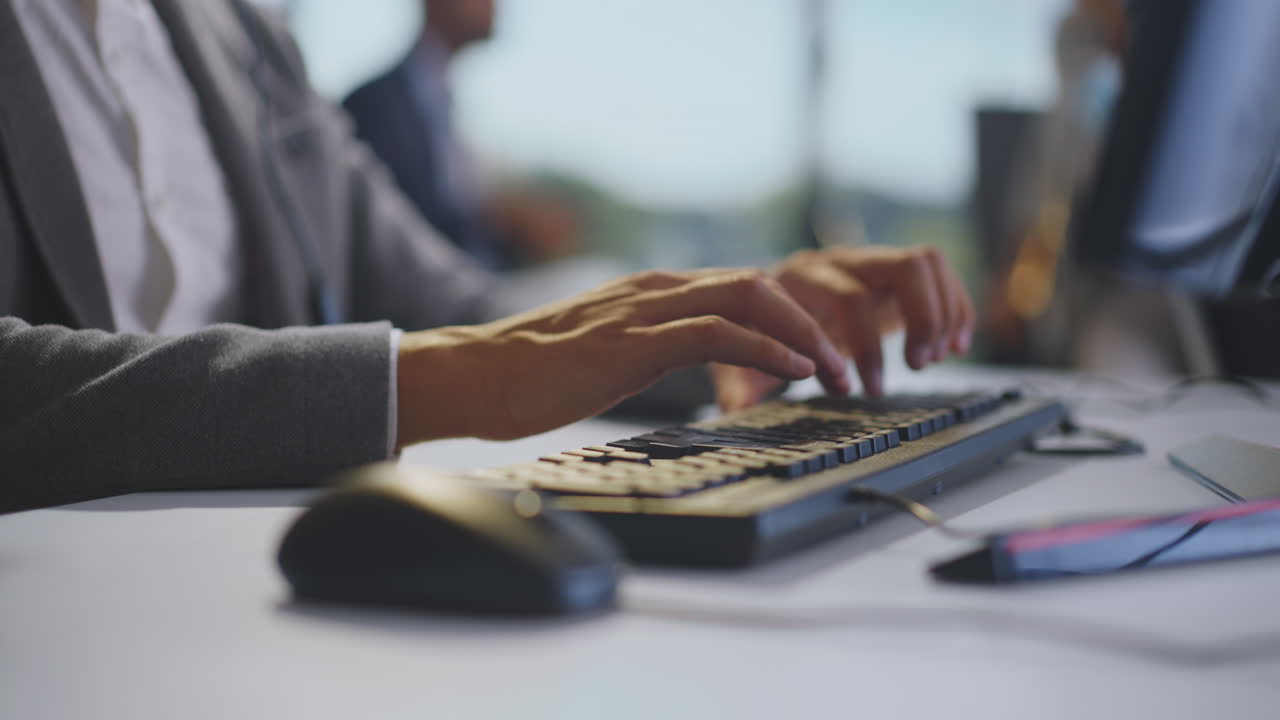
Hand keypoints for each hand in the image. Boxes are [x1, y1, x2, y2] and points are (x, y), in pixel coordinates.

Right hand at [395, 269, 850, 446]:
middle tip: (844, 365)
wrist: (474, 376)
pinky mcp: (631, 341)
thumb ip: (655, 347)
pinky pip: (715, 334)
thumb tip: (697, 368)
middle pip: (757, 285)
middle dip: (812, 322)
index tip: (820, 355)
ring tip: (834, 372)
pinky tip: (792, 371)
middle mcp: (654, 290)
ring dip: (802, 336)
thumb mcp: (611, 352)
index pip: (740, 290)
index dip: (791, 319)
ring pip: (746, 300)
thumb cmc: (534, 373)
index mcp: (652, 293)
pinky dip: (765, 349)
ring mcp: (643, 310)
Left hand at [713, 245, 974, 410]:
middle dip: (919, 321)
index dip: (866, 347)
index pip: (850, 300)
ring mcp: (866, 260)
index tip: (866, 389)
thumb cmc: (754, 329)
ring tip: (933, 357)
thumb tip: (737, 408)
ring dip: (941, 312)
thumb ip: (742, 379)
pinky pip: (937, 271)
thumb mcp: (743, 353)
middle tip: (916, 366)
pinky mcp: (889, 271)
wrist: (758, 295)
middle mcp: (838, 261)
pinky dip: (955, 306)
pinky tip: (956, 344)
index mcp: (800, 277)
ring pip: (925, 263)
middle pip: (902, 268)